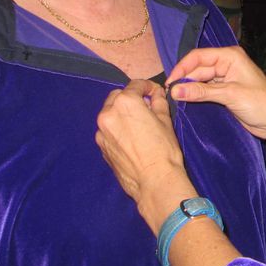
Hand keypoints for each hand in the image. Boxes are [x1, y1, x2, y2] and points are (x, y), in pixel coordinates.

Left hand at [95, 80, 195, 228]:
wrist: (154, 181)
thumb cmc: (163, 149)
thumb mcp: (165, 121)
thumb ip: (158, 102)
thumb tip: (156, 94)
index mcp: (125, 103)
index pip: (135, 85)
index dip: (148, 87)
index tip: (154, 92)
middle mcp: (108, 114)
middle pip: (117, 97)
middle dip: (130, 99)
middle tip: (145, 108)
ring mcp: (101, 132)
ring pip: (110, 114)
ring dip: (121, 114)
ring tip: (137, 125)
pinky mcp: (101, 147)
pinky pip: (108, 131)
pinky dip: (117, 130)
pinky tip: (130, 140)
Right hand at [167, 46, 265, 145]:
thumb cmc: (260, 103)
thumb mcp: (230, 95)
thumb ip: (201, 92)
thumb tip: (174, 90)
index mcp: (230, 56)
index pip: (199, 57)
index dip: (182, 68)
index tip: (170, 83)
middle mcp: (226, 63)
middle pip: (198, 69)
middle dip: (184, 80)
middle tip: (170, 95)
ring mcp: (225, 78)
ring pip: (200, 80)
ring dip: (189, 89)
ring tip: (174, 99)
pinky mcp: (225, 91)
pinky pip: (205, 90)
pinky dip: (196, 95)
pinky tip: (186, 101)